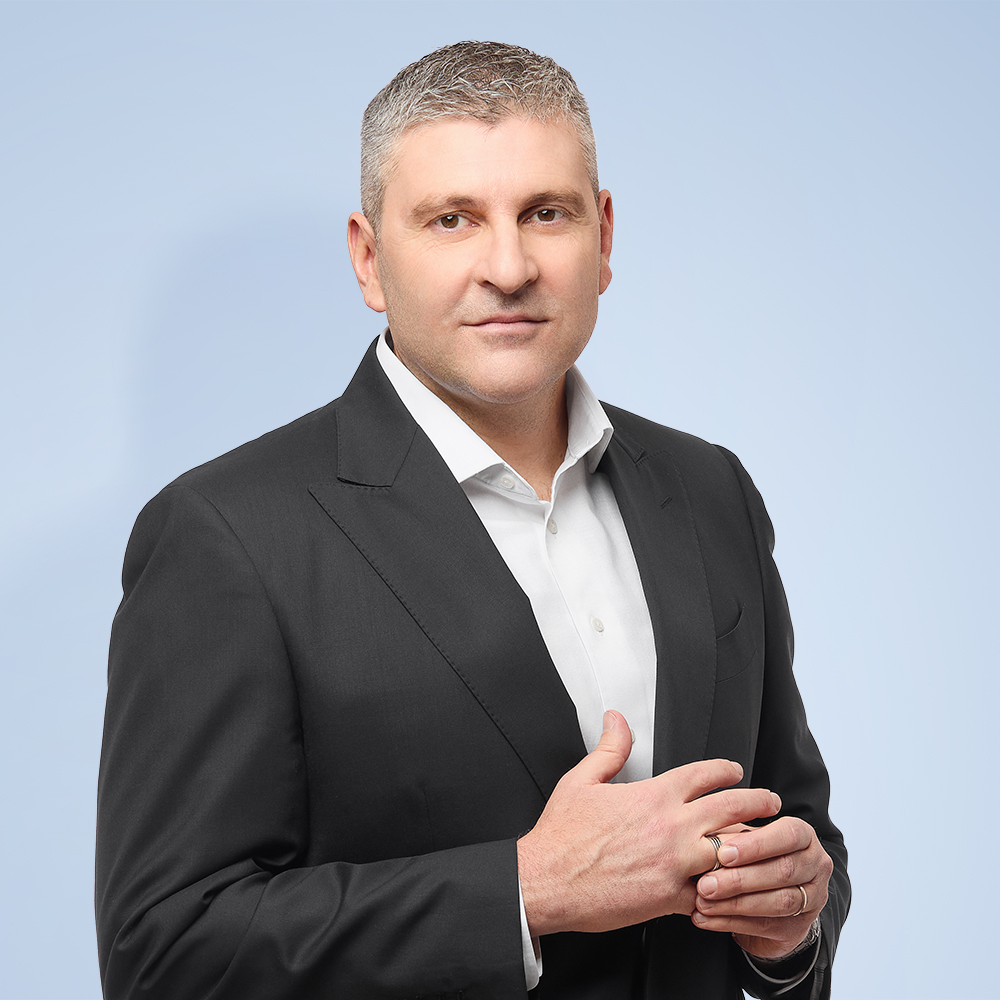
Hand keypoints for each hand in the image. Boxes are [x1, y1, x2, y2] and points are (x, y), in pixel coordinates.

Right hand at [517, 711, 782, 935]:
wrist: (546, 881)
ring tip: (765, 847)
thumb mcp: (582, 780)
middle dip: (758, 802)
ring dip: (750, 848)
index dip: (726, 770)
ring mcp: (676, 865)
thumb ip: (609, 749)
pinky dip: (725, 891)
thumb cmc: (561, 834)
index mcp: (654, 795)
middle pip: (732, 809)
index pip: (704, 775)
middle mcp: (672, 827)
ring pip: (731, 853)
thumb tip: (615, 719)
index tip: (736, 771)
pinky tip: (733, 889)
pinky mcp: (671, 899)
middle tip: (771, 802)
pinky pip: (712, 894)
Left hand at [693, 817, 832, 959]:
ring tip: (703, 902)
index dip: (756, 845)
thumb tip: (705, 839)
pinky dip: (730, 922)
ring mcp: (812, 900)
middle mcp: (815, 866)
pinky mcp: (797, 927)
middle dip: (740, 878)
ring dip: (735, 903)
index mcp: (804, 836)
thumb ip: (732, 836)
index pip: (788, 835)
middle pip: (783, 871)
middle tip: (706, 883)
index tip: (723, 853)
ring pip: (777, 902)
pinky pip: (764, 926)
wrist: (767, 896)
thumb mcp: (744, 839)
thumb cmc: (751, 856)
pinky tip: (706, 919)